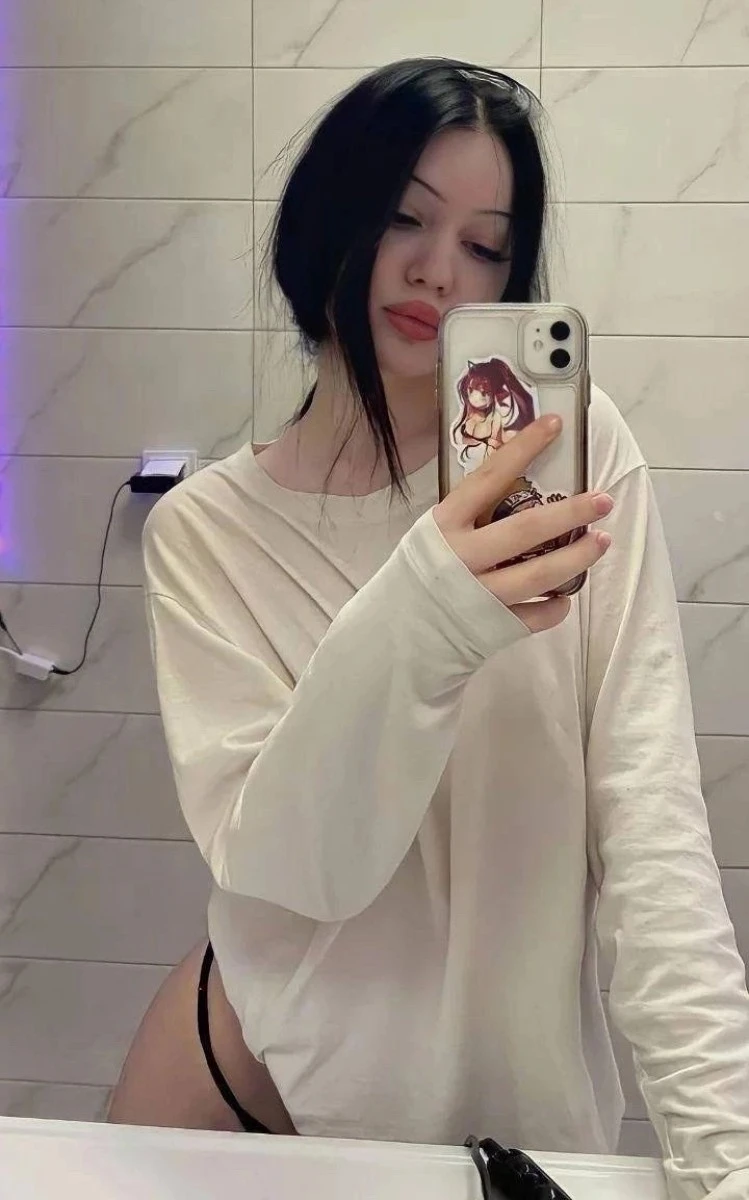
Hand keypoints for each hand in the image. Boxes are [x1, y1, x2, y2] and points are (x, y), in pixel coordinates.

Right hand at [434, 415, 612, 632]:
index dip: (524, 449)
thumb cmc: (417, 573)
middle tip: (604, 499)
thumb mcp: (432, 534)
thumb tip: (520, 487)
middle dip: (570, 512)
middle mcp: (464, 557)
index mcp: (445, 524)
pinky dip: (557, 605)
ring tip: (603, 540)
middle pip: (526, 530)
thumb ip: (469, 517)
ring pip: (541, 575)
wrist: (395, 632)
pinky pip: (538, 616)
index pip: (489, 478)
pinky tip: (564, 595)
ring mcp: (481, 594)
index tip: (555, 425)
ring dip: (578, 556)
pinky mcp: (493, 627)